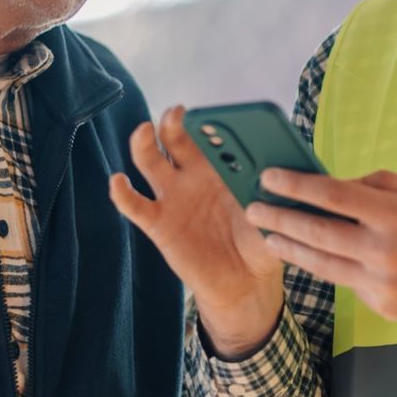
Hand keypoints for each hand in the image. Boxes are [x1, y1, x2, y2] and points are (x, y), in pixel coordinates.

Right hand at [110, 106, 284, 354]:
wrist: (244, 282)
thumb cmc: (261, 242)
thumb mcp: (273, 216)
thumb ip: (271, 197)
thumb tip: (277, 178)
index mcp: (222, 167)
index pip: (210, 136)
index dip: (210, 124)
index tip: (216, 117)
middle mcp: (192, 175)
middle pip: (174, 138)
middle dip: (174, 122)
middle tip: (178, 113)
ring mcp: (172, 196)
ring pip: (148, 160)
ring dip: (143, 142)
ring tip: (146, 130)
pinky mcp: (157, 223)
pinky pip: (133, 204)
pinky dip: (121, 192)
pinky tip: (119, 181)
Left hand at [245, 169, 396, 331]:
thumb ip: (382, 185)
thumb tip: (341, 184)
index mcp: (395, 216)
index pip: (332, 195)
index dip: (296, 184)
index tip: (270, 176)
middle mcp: (383, 250)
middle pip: (316, 231)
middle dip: (279, 217)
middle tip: (254, 208)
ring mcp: (380, 282)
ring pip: (320, 263)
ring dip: (290, 248)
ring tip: (270, 236)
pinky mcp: (380, 305)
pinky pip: (345, 282)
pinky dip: (327, 267)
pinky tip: (310, 257)